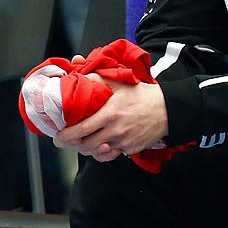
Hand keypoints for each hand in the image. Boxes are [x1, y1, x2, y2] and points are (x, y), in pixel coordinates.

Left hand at [54, 78, 168, 160]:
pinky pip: (112, 155)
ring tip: (85, 141)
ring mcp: (124, 142)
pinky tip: (103, 145)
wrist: (169, 109)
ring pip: (98, 153)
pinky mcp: (131, 149)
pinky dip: (104, 153)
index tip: (58, 136)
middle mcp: (116, 130)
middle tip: (68, 140)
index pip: (81, 130)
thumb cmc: (143, 95)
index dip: (66, 136)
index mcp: (110, 113)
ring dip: (88, 149)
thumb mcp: (120, 81)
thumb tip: (77, 72)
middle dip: (74, 144)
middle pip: (86, 146)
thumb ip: (97, 78)